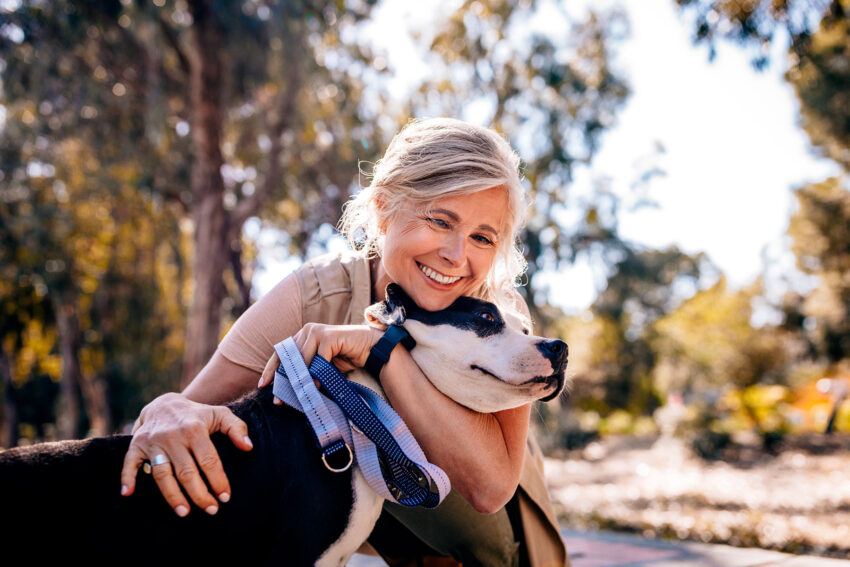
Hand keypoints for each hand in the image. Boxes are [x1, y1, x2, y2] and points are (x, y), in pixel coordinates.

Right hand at [120, 392, 252, 516]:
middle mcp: (173, 436)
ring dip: (172, 495)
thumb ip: (237, 428)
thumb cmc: (197, 415)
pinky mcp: (136, 445)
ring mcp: (153, 441)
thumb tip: (248, 447)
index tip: (225, 497)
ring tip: (185, 512)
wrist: (165, 403)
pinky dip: (127, 478)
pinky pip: (129, 463)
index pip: (209, 460)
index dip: (218, 480)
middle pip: (187, 472)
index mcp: (195, 429)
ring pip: (162, 474)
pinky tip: (128, 494)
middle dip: (199, 494)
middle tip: (211, 510)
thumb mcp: (220, 414)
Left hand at [258, 323, 381, 390]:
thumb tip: (288, 393)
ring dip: (300, 380)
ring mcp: (317, 331)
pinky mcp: (329, 336)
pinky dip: (317, 374)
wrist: (370, 349)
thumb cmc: (345, 358)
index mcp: (302, 336)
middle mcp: (307, 330)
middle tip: (279, 399)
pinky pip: (318, 359)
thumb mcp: (321, 367)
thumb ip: (306, 373)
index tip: (263, 385)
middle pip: (289, 357)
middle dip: (284, 380)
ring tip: (298, 396)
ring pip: (302, 359)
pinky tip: (316, 387)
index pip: (281, 353)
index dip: (271, 369)